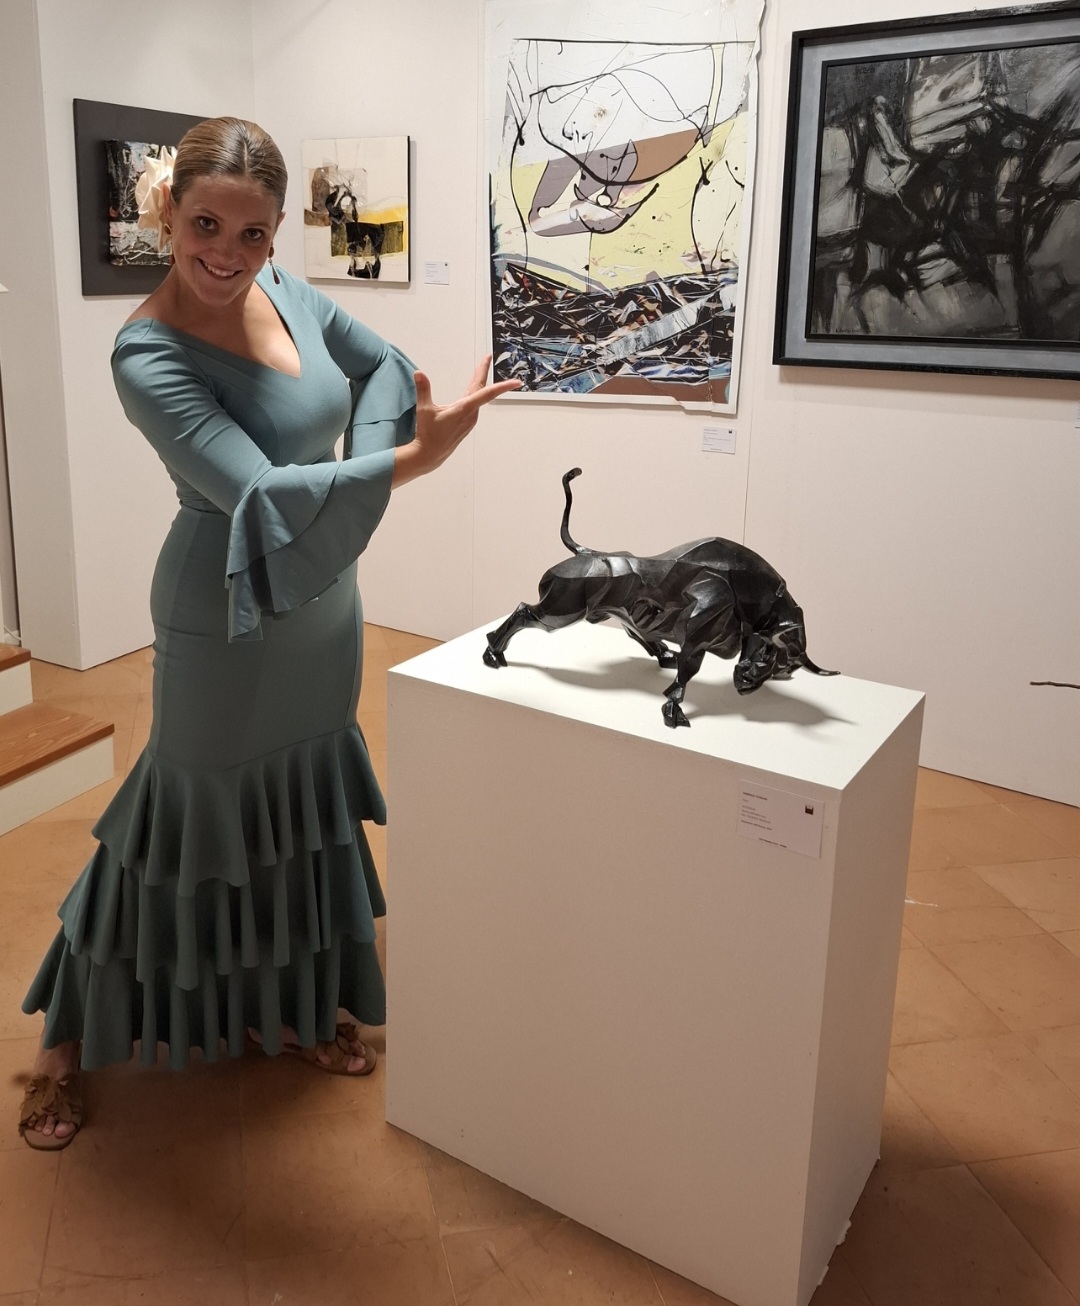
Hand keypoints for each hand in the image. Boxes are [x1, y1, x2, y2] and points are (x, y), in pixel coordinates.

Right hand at [392, 355, 519, 486]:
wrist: (430, 454)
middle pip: (482, 389)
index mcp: (464, 409)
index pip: (487, 393)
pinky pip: (475, 404)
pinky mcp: (467, 423)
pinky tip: (473, 388)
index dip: (503, 386)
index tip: (516, 382)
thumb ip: (423, 390)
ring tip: (479, 369)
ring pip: (478, 397)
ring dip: (479, 382)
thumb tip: (419, 373)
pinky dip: (476, 392)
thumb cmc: (428, 434)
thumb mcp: (424, 410)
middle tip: (487, 357)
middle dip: (483, 372)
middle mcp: (471, 414)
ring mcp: (470, 419)